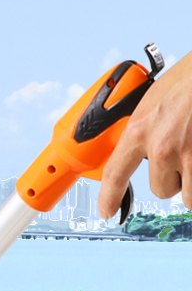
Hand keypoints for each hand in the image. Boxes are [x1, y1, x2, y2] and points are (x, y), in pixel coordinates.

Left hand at [98, 52, 191, 217]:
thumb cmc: (189, 78)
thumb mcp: (153, 100)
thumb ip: (143, 128)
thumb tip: (136, 149)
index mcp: (140, 130)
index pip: (115, 173)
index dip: (109, 197)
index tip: (107, 211)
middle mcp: (163, 146)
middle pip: (160, 189)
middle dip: (171, 179)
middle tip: (181, 159)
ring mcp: (191, 154)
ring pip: (187, 194)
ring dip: (191, 182)